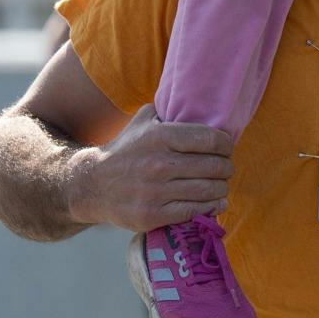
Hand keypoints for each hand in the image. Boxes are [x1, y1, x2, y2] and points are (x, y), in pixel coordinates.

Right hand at [65, 116, 236, 233]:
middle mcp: (159, 163)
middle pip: (214, 167)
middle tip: (226, 169)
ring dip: (221, 189)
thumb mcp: (142, 122)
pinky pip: (194, 211)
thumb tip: (199, 102)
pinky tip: (215, 203)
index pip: (211, 139)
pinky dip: (210, 208)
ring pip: (208, 191)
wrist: (91, 185)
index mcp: (160, 137)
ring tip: (221, 186)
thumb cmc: (125, 151)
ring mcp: (155, 192)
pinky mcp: (152, 215)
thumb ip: (168, 110)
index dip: (226, 145)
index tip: (227, 149)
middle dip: (226, 168)